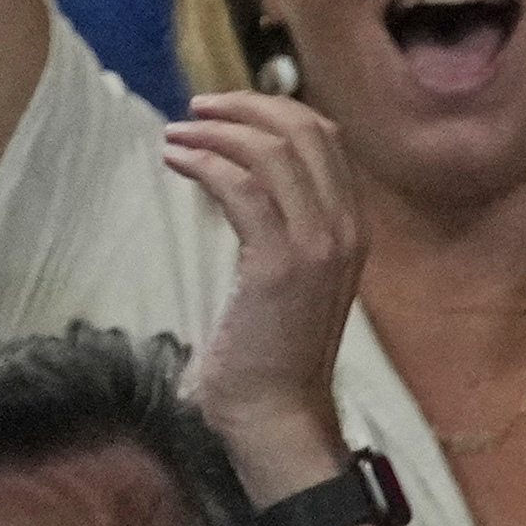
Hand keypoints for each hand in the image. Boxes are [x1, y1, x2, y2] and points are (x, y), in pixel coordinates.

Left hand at [162, 91, 367, 487]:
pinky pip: (242, 186)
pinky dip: (205, 161)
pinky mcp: (278, 263)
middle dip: (245, 107)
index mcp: (349, 229)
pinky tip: (176, 160)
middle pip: (304, 129)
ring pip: (273, 149)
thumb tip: (237, 186)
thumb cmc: (268, 359)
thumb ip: (276, 230)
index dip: (273, 111)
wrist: (277, 418)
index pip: (323, 138)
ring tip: (176, 135)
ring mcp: (317, 245)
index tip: (225, 112)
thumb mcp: (283, 281)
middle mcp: (343, 228)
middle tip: (196, 109)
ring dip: (218, 130)